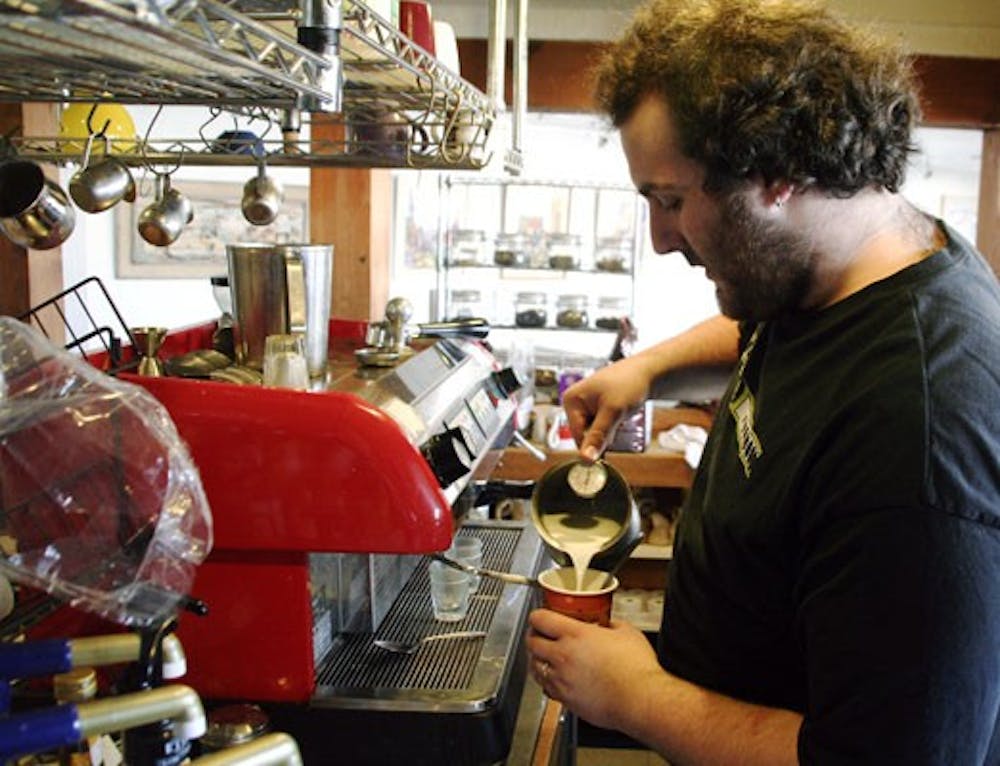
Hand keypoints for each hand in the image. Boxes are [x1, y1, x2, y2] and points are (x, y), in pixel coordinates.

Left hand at [526, 608, 662, 730]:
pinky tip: (555, 679)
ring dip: (537, 659)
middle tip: (540, 635)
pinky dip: (547, 682)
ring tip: (543, 657)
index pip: (540, 619)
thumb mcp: (627, 632)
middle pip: (531, 642)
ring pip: (534, 667)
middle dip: (534, 636)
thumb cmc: (636, 669)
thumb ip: (612, 625)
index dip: (537, 616)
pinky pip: (546, 688)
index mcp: (575, 635)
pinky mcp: (566, 700)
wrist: (639, 700)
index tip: (540, 617)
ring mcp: (561, 680)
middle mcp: (562, 656)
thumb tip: (609, 625)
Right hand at [562, 356, 651, 460]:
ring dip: (608, 430)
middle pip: (585, 435)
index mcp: (571, 400)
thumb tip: (585, 458)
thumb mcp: (613, 411)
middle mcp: (575, 402)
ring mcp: (585, 405)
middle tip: (617, 420)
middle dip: (602, 434)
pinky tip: (619, 415)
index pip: (577, 435)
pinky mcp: (596, 408)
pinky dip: (611, 426)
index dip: (593, 444)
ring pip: (594, 432)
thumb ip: (598, 436)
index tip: (608, 445)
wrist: (648, 372)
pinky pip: (600, 426)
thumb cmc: (630, 382)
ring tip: (619, 414)